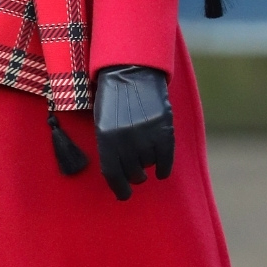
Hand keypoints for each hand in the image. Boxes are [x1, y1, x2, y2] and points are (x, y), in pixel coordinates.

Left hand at [93, 65, 174, 200]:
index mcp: (105, 137)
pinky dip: (164, 168)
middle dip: (134, 177)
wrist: (132, 71)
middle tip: (135, 177)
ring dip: (147, 167)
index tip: (124, 195)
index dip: (119, 188)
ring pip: (148, 165)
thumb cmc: (113, 98)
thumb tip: (117, 173)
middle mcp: (125, 138)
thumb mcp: (101, 121)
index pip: (113, 173)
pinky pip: (165, 159)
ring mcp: (146, 133)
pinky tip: (162, 171)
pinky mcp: (164, 129)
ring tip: (145, 159)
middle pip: (132, 172)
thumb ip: (108, 146)